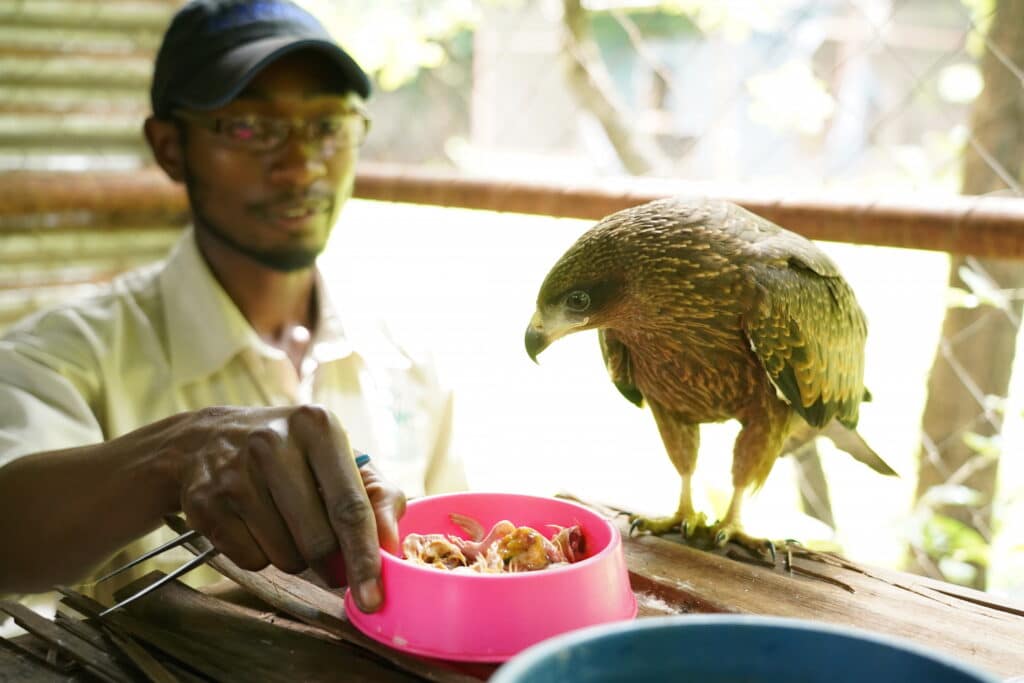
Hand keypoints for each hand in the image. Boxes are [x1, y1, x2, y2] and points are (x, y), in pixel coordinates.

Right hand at [158, 404, 404, 611]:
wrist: (205, 439)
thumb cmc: (292, 454)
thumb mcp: (339, 458)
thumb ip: (377, 497)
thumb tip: (390, 545)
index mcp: (317, 426)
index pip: (350, 506)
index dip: (364, 557)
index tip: (373, 597)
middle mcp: (274, 444)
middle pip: (318, 540)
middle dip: (330, 563)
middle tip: (328, 558)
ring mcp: (234, 473)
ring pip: (285, 556)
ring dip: (294, 557)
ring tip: (284, 523)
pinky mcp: (204, 502)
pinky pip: (251, 561)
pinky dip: (261, 555)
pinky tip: (253, 524)